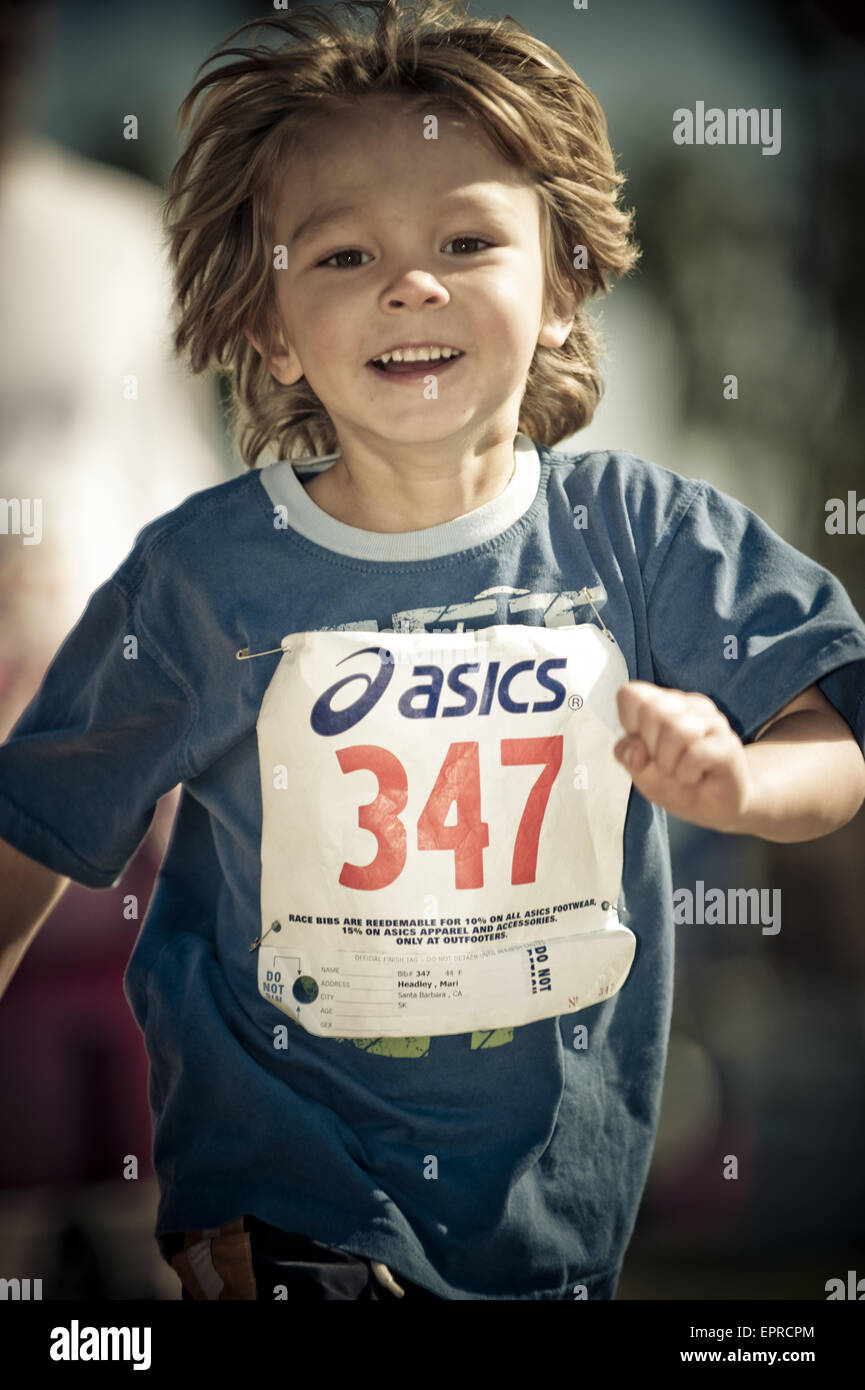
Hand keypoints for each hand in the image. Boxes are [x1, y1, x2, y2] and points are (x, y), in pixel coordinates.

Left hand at [614, 681, 753, 831]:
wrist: (714, 808)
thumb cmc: (677, 783)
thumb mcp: (639, 770)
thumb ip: (627, 753)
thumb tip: (636, 748)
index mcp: (664, 704)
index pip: (631, 693)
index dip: (628, 722)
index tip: (644, 744)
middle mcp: (690, 706)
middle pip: (652, 710)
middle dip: (650, 747)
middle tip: (666, 763)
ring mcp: (712, 722)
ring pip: (676, 730)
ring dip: (669, 763)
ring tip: (681, 771)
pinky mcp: (728, 744)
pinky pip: (696, 753)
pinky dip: (687, 773)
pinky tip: (695, 776)